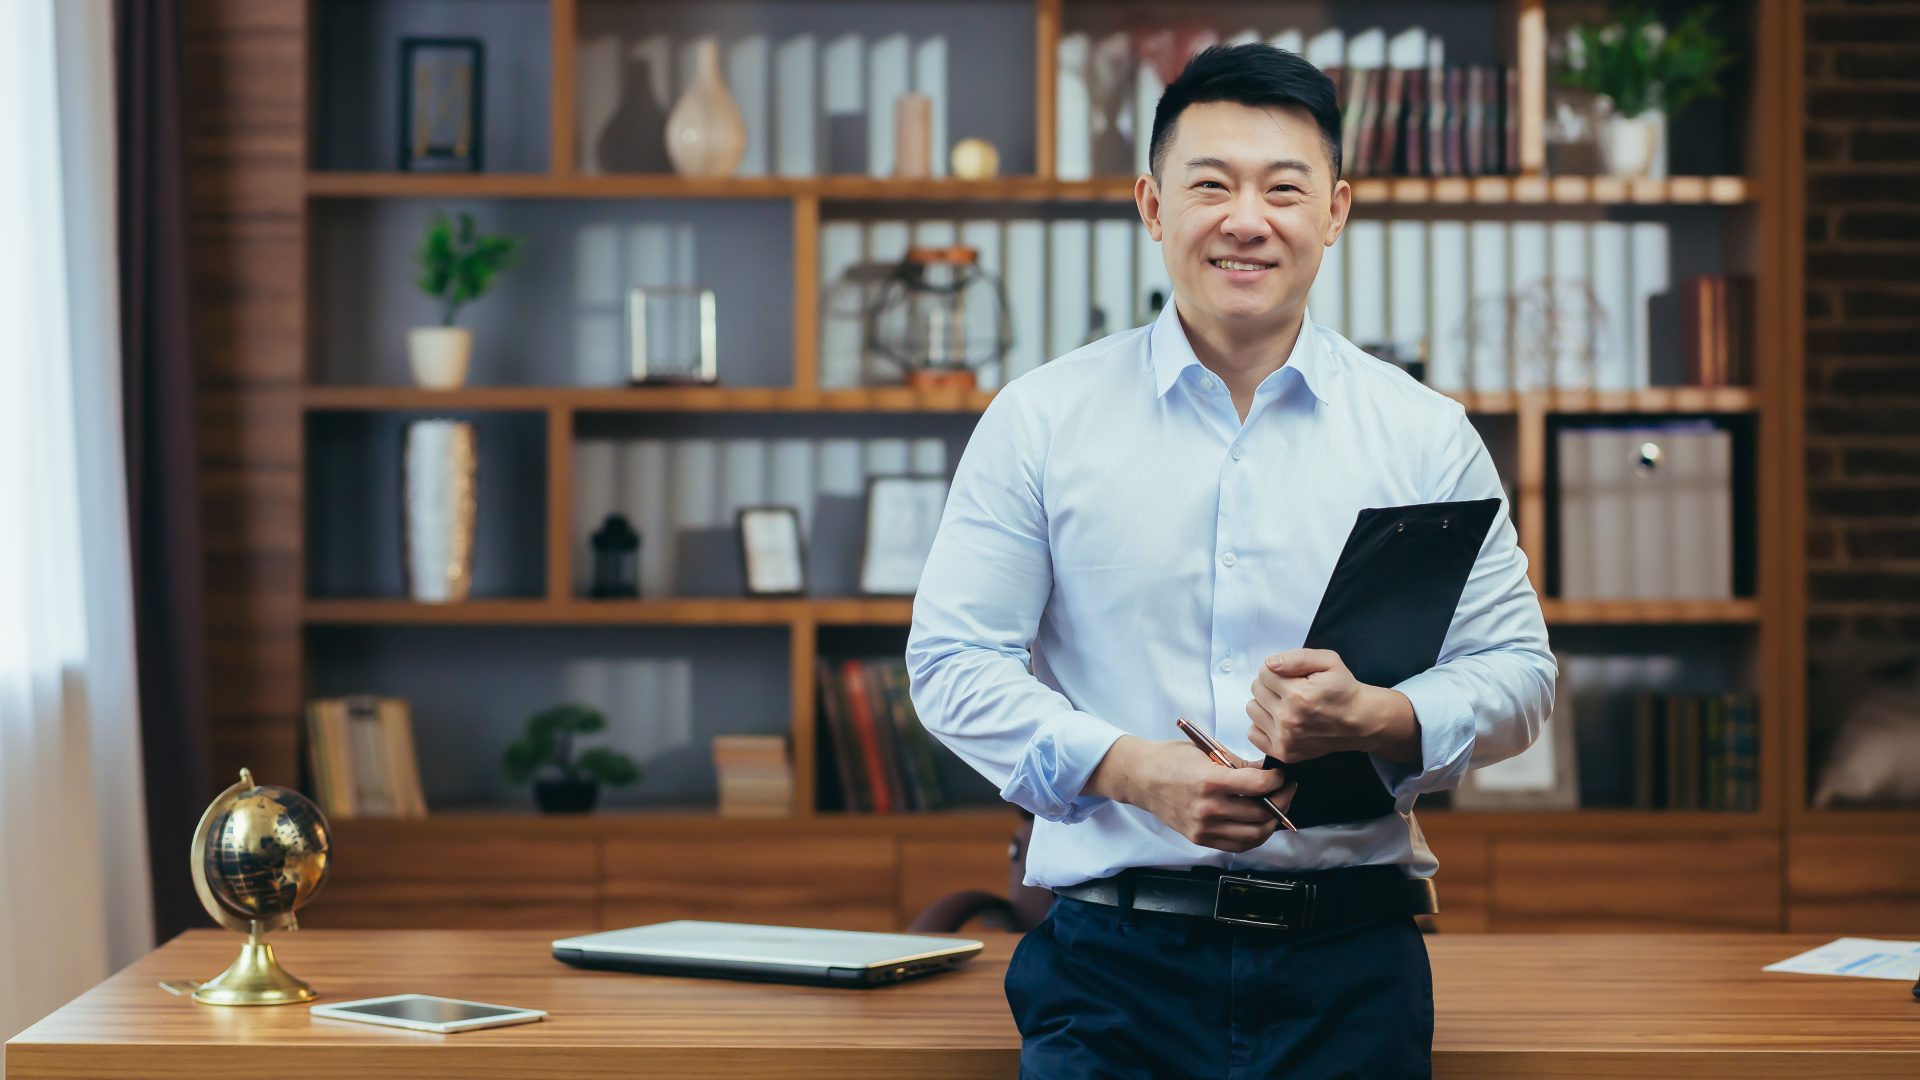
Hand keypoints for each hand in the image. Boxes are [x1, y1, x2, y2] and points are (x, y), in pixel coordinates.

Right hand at [1085, 736, 1295, 852]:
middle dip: (1282, 801)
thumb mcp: (1207, 750)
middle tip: (1286, 790)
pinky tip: (1258, 822)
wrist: (1140, 778)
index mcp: (1210, 780)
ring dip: (1271, 822)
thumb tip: (1268, 773)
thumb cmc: (1172, 758)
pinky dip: (1254, 836)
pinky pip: (1238, 845)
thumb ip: (1239, 765)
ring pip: (1255, 834)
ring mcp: (1204, 827)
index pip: (1258, 786)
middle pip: (1261, 813)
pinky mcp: (1200, 839)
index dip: (1277, 781)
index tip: (1281, 776)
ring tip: (1275, 808)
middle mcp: (1208, 808)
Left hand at [1246, 648, 1414, 763]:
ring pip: (1252, 709)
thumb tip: (1270, 663)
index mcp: (1298, 695)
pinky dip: (1263, 725)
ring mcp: (1285, 739)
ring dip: (1265, 704)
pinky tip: (1280, 720)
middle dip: (1271, 685)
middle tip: (1291, 690)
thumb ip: (1297, 657)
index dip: (1278, 671)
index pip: (1264, 672)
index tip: (1292, 677)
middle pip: (1256, 689)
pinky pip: (1253, 733)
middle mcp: (1289, 719)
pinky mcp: (1283, 752)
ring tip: (1285, 704)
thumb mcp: (1328, 662)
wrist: (1358, 721)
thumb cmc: (1343, 690)